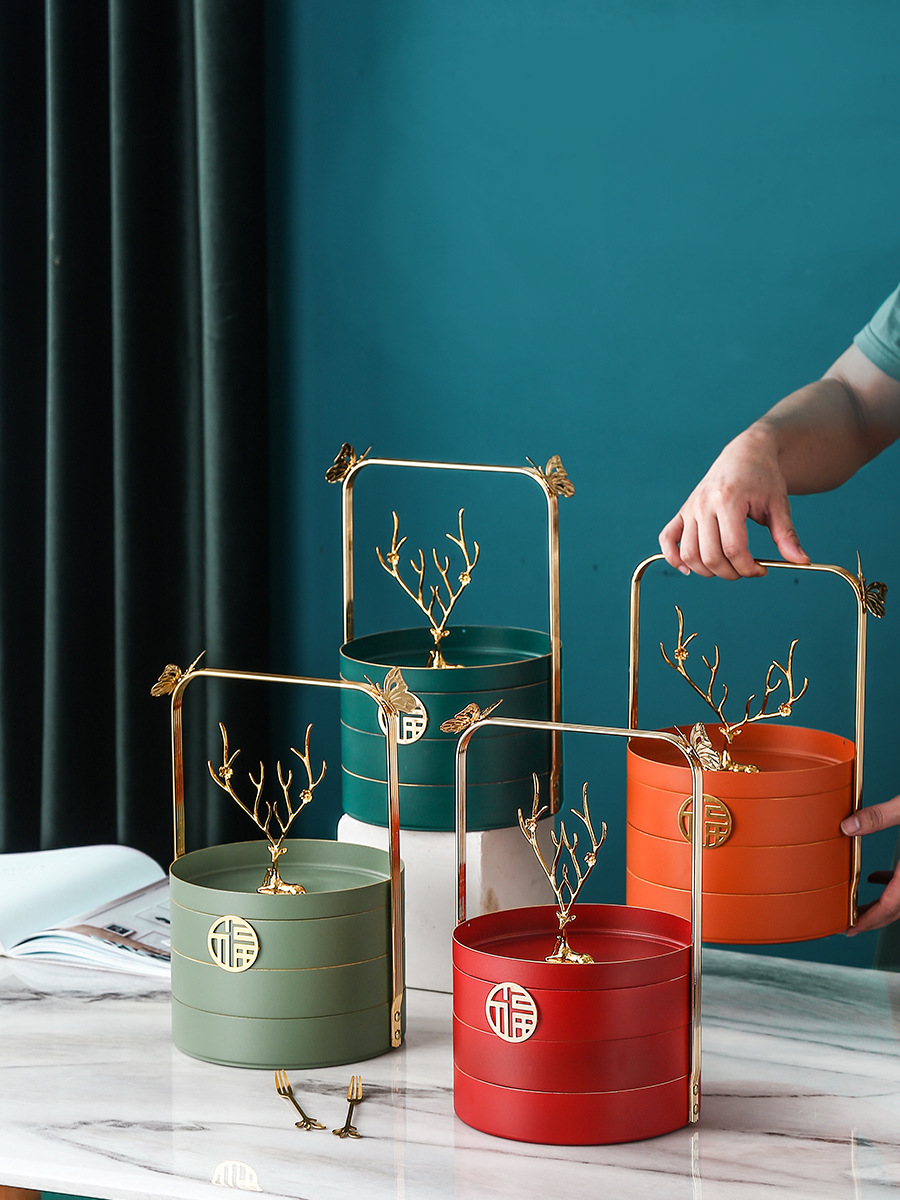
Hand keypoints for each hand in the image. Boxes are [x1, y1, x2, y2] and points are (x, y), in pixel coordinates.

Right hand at [659, 427, 808, 579]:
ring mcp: (690, 508)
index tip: (761, 571)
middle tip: (746, 569)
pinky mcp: (682, 511)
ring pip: (688, 554)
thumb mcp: (779, 505)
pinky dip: (673, 557)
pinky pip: (667, 539)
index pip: (733, 548)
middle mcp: (704, 504)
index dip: (748, 567)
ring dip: (707, 571)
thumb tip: (801, 561)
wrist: (746, 454)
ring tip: (726, 567)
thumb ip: (786, 535)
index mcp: (729, 500)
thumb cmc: (763, 477)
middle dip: (730, 572)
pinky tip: (688, 568)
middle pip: (710, 556)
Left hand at [842, 797, 899, 933]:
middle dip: (872, 918)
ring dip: (882, 904)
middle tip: (848, 923)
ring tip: (858, 905)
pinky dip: (892, 887)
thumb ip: (879, 817)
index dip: (868, 920)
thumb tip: (848, 826)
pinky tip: (876, 878)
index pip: (890, 906)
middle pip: (897, 909)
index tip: (850, 929)